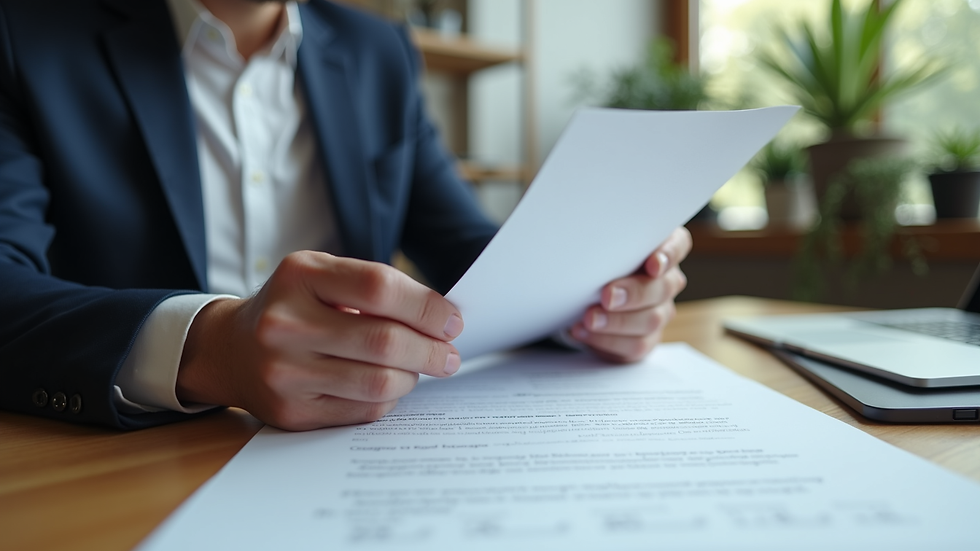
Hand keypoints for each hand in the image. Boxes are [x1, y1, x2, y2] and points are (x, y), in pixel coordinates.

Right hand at [175, 252, 463, 430]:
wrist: (231, 349)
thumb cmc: (295, 306)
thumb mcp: (322, 276)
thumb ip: (375, 287)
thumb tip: (442, 320)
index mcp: (300, 276)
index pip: (379, 287)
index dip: (426, 307)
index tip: (452, 321)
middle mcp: (285, 323)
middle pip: (384, 342)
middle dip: (431, 351)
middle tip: (450, 355)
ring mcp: (284, 372)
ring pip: (378, 383)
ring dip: (412, 378)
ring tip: (418, 369)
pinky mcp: (291, 412)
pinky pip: (363, 412)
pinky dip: (387, 399)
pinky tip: (387, 385)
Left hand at [570, 226, 691, 361]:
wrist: (584, 298)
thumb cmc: (596, 264)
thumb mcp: (600, 248)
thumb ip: (605, 242)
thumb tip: (583, 237)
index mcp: (661, 250)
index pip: (678, 244)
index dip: (668, 254)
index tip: (652, 264)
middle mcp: (666, 281)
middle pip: (663, 287)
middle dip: (634, 293)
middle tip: (607, 296)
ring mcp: (660, 312)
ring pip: (651, 319)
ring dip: (617, 321)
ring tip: (589, 318)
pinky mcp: (646, 339)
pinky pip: (636, 345)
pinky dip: (607, 341)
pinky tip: (584, 332)